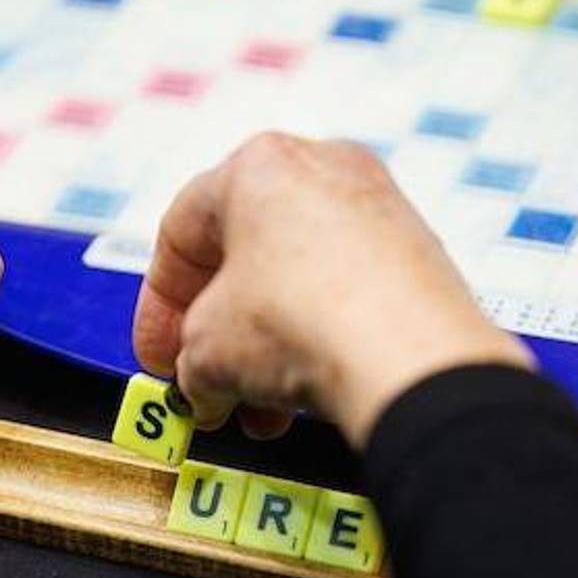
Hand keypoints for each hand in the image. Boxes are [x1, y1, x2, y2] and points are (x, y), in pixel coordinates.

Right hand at [132, 133, 532, 449]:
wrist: (411, 357)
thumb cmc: (300, 323)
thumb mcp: (206, 348)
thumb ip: (189, 359)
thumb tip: (206, 386)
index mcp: (257, 165)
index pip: (182, 233)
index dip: (160, 306)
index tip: (159, 357)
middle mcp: (323, 169)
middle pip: (245, 259)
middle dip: (218, 334)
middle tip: (205, 383)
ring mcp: (378, 209)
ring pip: (296, 282)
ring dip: (265, 350)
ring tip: (259, 411)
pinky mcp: (418, 254)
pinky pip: (346, 295)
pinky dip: (317, 340)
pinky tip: (304, 394)